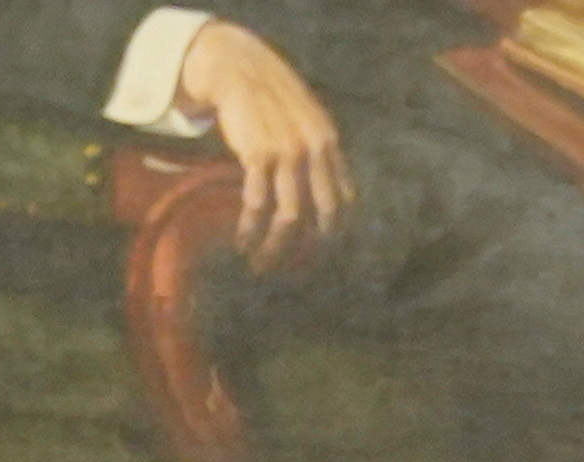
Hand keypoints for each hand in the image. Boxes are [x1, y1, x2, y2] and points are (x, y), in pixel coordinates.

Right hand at [171, 20, 352, 270]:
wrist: (239, 69)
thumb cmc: (270, 97)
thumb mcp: (306, 118)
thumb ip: (319, 150)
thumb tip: (327, 191)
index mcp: (329, 143)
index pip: (343, 199)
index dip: (334, 232)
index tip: (320, 254)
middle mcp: (314, 150)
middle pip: (321, 215)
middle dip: (308, 250)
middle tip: (292, 270)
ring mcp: (287, 153)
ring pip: (289, 217)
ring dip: (274, 248)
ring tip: (259, 264)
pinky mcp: (258, 155)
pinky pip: (256, 204)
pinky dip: (248, 228)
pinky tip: (241, 241)